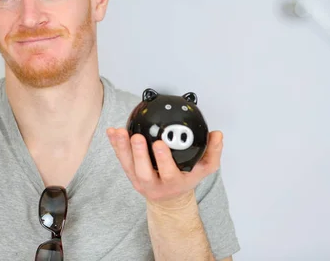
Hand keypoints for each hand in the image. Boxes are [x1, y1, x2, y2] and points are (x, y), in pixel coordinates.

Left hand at [106, 128, 222, 205]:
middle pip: (143, 171)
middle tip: (136, 136)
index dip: (163, 159)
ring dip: (122, 148)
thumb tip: (217, 134)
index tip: (159, 143)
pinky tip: (112, 131)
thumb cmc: (186, 179)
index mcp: (173, 183)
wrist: (169, 198)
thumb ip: (213, 152)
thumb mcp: (203, 169)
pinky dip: (115, 145)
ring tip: (119, 131)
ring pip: (128, 165)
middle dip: (138, 154)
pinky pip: (121, 159)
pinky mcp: (129, 174)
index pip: (168, 173)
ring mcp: (139, 180)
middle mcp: (154, 184)